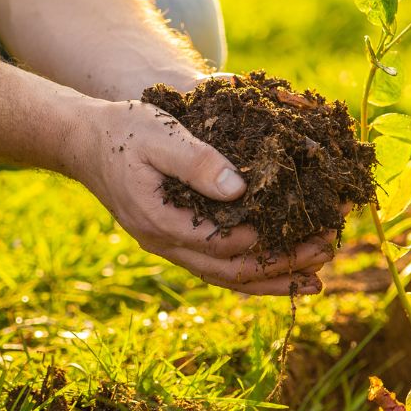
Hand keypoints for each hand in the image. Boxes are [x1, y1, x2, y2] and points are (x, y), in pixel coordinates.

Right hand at [78, 100, 335, 294]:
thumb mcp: (160, 135)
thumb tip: (240, 189)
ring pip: (226, 277)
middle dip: (281, 266)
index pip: (220, 244)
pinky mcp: (176, 239)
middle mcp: (164, 243)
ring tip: (315, 278)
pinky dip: (252, 273)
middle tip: (326, 253)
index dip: (264, 242)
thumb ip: (197, 161)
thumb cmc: (124, 131)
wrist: (84, 142)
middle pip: (230, 271)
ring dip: (272, 279)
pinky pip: (217, 266)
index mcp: (160, 221)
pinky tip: (281, 271)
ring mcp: (169, 246)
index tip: (303, 229)